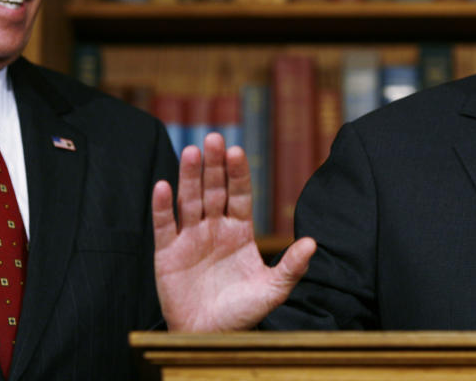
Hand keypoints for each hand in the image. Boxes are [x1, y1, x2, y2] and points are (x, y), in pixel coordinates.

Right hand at [152, 132, 316, 331]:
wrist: (209, 338)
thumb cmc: (241, 314)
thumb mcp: (271, 291)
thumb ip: (291, 268)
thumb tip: (313, 242)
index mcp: (239, 232)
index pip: (240, 195)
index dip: (238, 174)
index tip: (237, 151)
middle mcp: (214, 228)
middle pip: (213, 190)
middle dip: (213, 165)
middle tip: (213, 138)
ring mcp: (189, 238)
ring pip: (189, 200)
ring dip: (189, 176)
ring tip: (191, 152)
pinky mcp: (167, 253)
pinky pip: (163, 226)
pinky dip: (162, 207)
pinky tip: (163, 186)